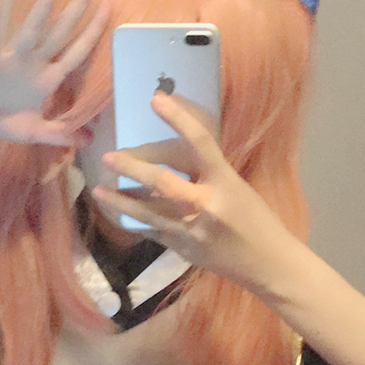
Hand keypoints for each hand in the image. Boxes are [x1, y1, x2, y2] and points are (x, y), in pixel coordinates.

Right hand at [0, 0, 108, 144]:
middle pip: (60, 32)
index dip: (93, 31)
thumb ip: (58, 134)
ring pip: (31, 29)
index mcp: (46, 79)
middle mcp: (32, 64)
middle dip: (78, 6)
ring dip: (43, 4)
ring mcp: (9, 60)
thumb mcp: (31, 132)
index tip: (110, 5)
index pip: (76, 52)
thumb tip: (89, 139)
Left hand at [92, 92, 292, 294]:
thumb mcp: (237, 188)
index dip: (177, 119)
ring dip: (120, 201)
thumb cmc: (257, 220)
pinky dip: (134, 221)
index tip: (156, 99)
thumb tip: (176, 155)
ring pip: (148, 213)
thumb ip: (209, 174)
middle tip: (110, 156)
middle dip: (133, 169)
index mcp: (226, 182)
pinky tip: (117, 213)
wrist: (267, 265)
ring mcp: (191, 231)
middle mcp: (206, 205)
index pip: (200, 142)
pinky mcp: (182, 250)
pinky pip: (151, 231)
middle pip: (164, 182)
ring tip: (98, 190)